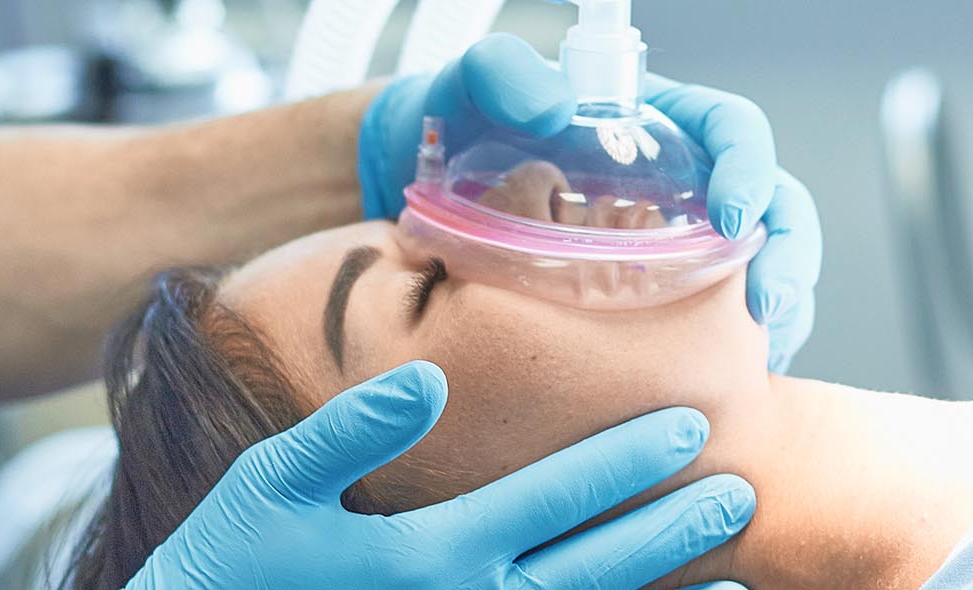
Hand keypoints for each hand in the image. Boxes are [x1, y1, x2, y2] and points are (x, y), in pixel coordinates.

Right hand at [126, 361, 755, 588]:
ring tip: (733, 576)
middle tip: (746, 492)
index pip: (554, 501)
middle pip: (596, 570)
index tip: (694, 423)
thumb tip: (434, 375)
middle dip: (674, 529)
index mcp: (428, 558)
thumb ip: (348, 431)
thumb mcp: (268, 487)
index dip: (629, 460)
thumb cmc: (227, 568)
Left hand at [359, 34, 822, 371]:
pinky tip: (728, 383)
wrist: (422, 187)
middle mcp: (686, 182)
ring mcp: (682, 243)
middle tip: (768, 308)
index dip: (750, 172)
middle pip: (774, 209)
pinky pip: (724, 325)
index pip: (735, 134)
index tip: (733, 219)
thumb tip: (551, 105)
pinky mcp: (664, 297)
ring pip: (762, 270)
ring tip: (765, 354)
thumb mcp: (471, 88)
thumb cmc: (458, 126)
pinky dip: (741, 353)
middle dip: (789, 257)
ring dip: (781, 312)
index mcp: (661, 123)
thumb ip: (502, 74)